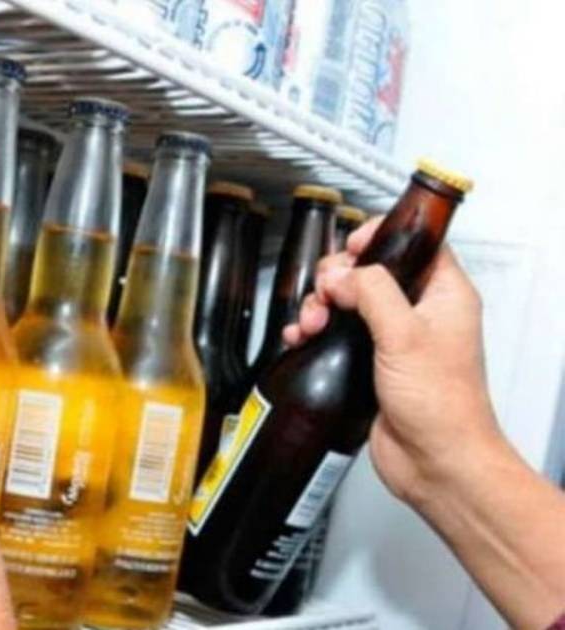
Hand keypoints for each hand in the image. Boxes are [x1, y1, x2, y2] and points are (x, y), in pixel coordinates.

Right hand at [282, 219, 502, 506]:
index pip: (416, 244)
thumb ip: (372, 293)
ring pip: (348, 301)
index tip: (352, 246)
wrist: (435, 462)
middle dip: (337, 277)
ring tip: (311, 322)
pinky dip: (315, 330)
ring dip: (321, 305)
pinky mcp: (372, 362)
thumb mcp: (405, 336)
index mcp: (445, 295)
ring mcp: (396, 339)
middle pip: (370, 271)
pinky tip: (302, 338)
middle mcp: (421, 313)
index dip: (381, 238)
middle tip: (326, 294)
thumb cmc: (442, 407)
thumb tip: (344, 275)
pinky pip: (337, 332)